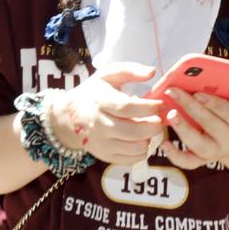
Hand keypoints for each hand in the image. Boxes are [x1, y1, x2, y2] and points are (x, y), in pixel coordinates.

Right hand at [48, 62, 163, 163]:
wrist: (68, 116)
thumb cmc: (93, 93)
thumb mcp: (107, 76)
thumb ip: (130, 70)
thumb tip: (152, 72)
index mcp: (100, 102)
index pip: (129, 108)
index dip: (150, 107)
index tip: (161, 104)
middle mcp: (99, 125)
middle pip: (135, 131)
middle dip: (155, 126)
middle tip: (159, 119)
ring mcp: (102, 143)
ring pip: (136, 148)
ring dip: (150, 139)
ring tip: (150, 129)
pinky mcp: (105, 156)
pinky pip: (132, 159)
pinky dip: (144, 150)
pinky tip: (142, 139)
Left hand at [160, 91, 228, 168]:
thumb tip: (225, 74)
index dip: (215, 104)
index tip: (198, 93)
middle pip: (211, 125)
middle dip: (191, 107)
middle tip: (173, 92)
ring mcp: (216, 151)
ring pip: (199, 144)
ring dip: (183, 128)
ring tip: (170, 114)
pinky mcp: (202, 159)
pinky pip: (188, 162)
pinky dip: (175, 155)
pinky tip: (164, 143)